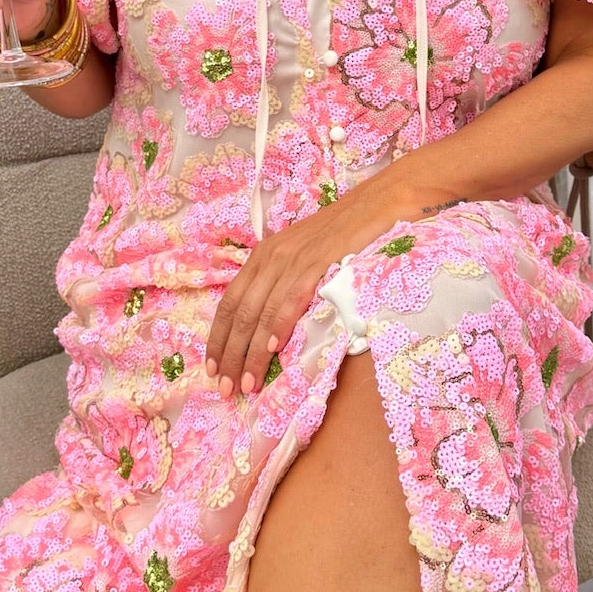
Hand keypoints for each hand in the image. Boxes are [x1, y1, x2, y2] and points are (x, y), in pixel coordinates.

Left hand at [204, 186, 399, 397]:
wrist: (381, 202)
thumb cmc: (347, 234)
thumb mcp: (306, 258)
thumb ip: (287, 286)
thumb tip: (272, 329)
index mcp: (264, 256)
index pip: (230, 303)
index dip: (218, 338)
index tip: (211, 369)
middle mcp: (271, 257)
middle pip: (239, 312)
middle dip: (229, 354)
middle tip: (223, 389)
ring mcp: (293, 259)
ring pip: (261, 312)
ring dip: (250, 353)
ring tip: (245, 385)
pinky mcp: (317, 262)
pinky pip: (290, 299)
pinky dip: (278, 326)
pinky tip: (271, 350)